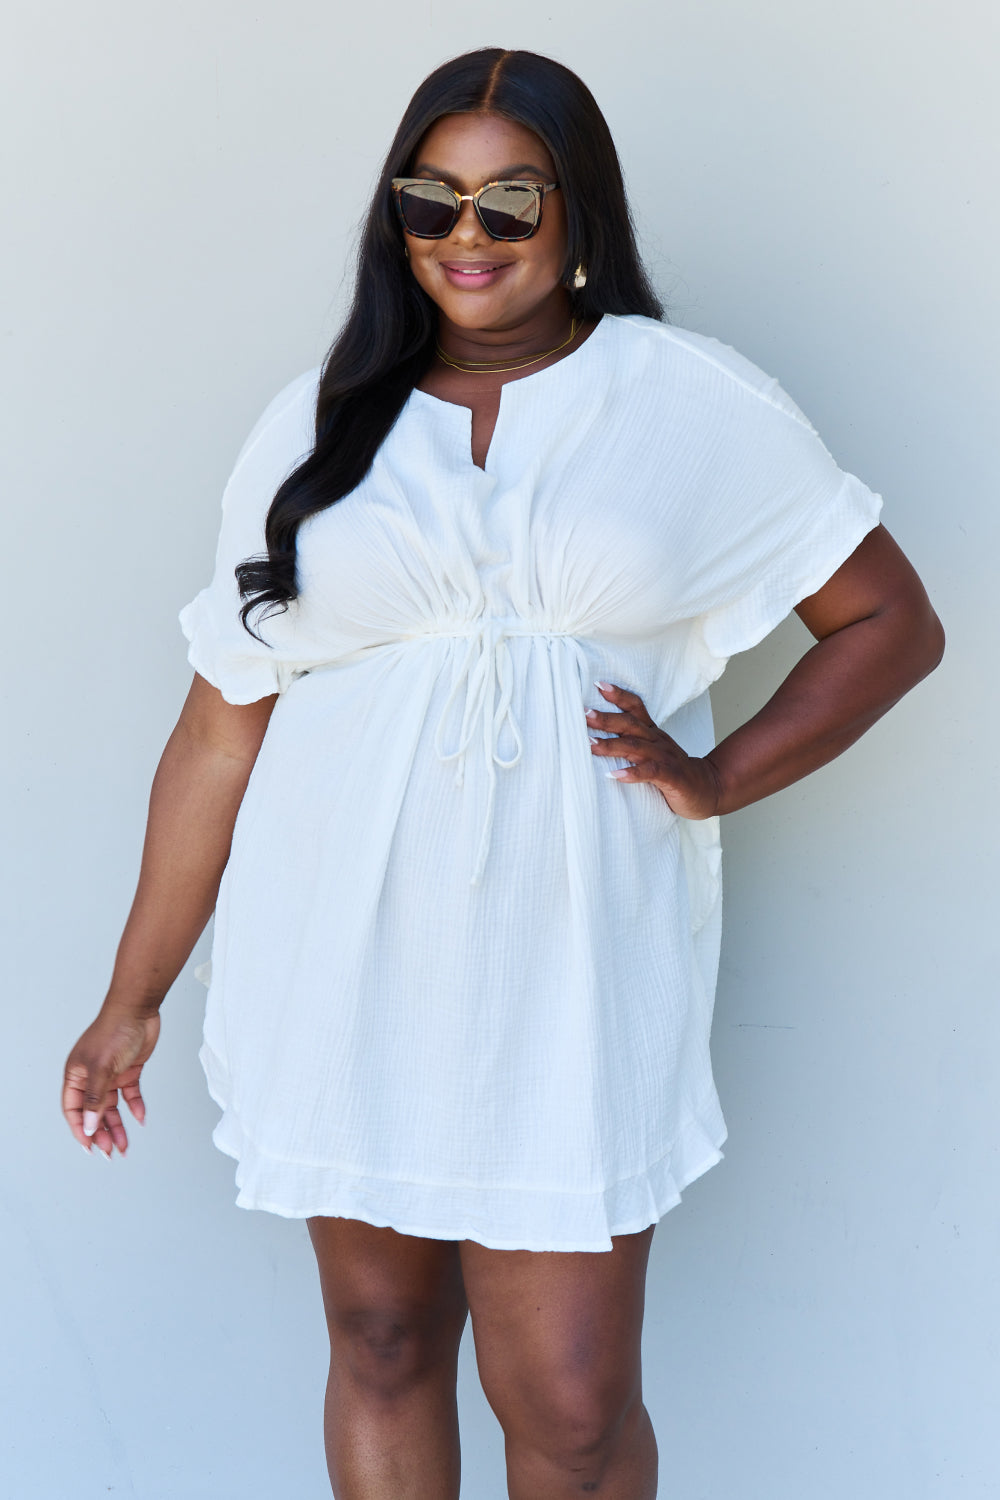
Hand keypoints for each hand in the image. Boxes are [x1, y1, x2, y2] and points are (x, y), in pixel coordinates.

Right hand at [62, 1007, 160, 1157]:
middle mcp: (91, 1077)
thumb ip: (95, 1099)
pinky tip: (140, 1118)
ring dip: (118, 1126)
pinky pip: (130, 1095)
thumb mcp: (101, 1068)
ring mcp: (110, 1074)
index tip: (90, 1147)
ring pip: (112, 1108)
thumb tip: (88, 1127)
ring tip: (125, 1146)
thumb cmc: (113, 1031)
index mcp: (76, 1075)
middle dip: (101, 1133)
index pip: (73, 1110)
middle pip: (93, 1112)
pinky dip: (135, 1107)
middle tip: (111, 1152)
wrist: (138, 1010)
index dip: (80, 1129)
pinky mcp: (128, 1071)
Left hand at [586, 681, 720, 820]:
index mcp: (653, 733)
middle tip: (584, 714)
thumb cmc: (674, 770)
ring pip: (635, 747)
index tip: (598, 685)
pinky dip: (632, 773)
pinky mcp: (671, 777)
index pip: (635, 708)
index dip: (619, 695)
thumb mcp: (654, 750)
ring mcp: (665, 758)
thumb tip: (597, 735)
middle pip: (630, 725)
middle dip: (606, 718)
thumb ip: (632, 741)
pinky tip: (614, 775)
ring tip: (590, 744)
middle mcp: (657, 741)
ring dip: (611, 745)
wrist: (709, 788)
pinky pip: (650, 772)